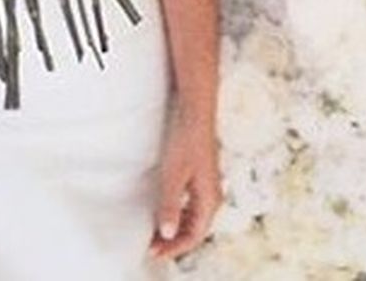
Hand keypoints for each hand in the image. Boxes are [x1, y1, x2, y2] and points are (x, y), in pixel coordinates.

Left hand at [148, 111, 222, 260]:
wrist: (195, 113)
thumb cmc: (186, 140)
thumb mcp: (174, 175)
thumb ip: (170, 205)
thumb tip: (167, 232)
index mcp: (210, 199)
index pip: (195, 235)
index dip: (175, 247)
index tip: (155, 252)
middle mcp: (213, 196)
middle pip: (196, 230)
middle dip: (175, 242)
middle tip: (152, 248)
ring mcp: (208, 187)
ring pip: (194, 219)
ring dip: (176, 230)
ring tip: (156, 235)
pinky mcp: (201, 178)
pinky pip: (192, 207)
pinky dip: (179, 216)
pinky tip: (165, 214)